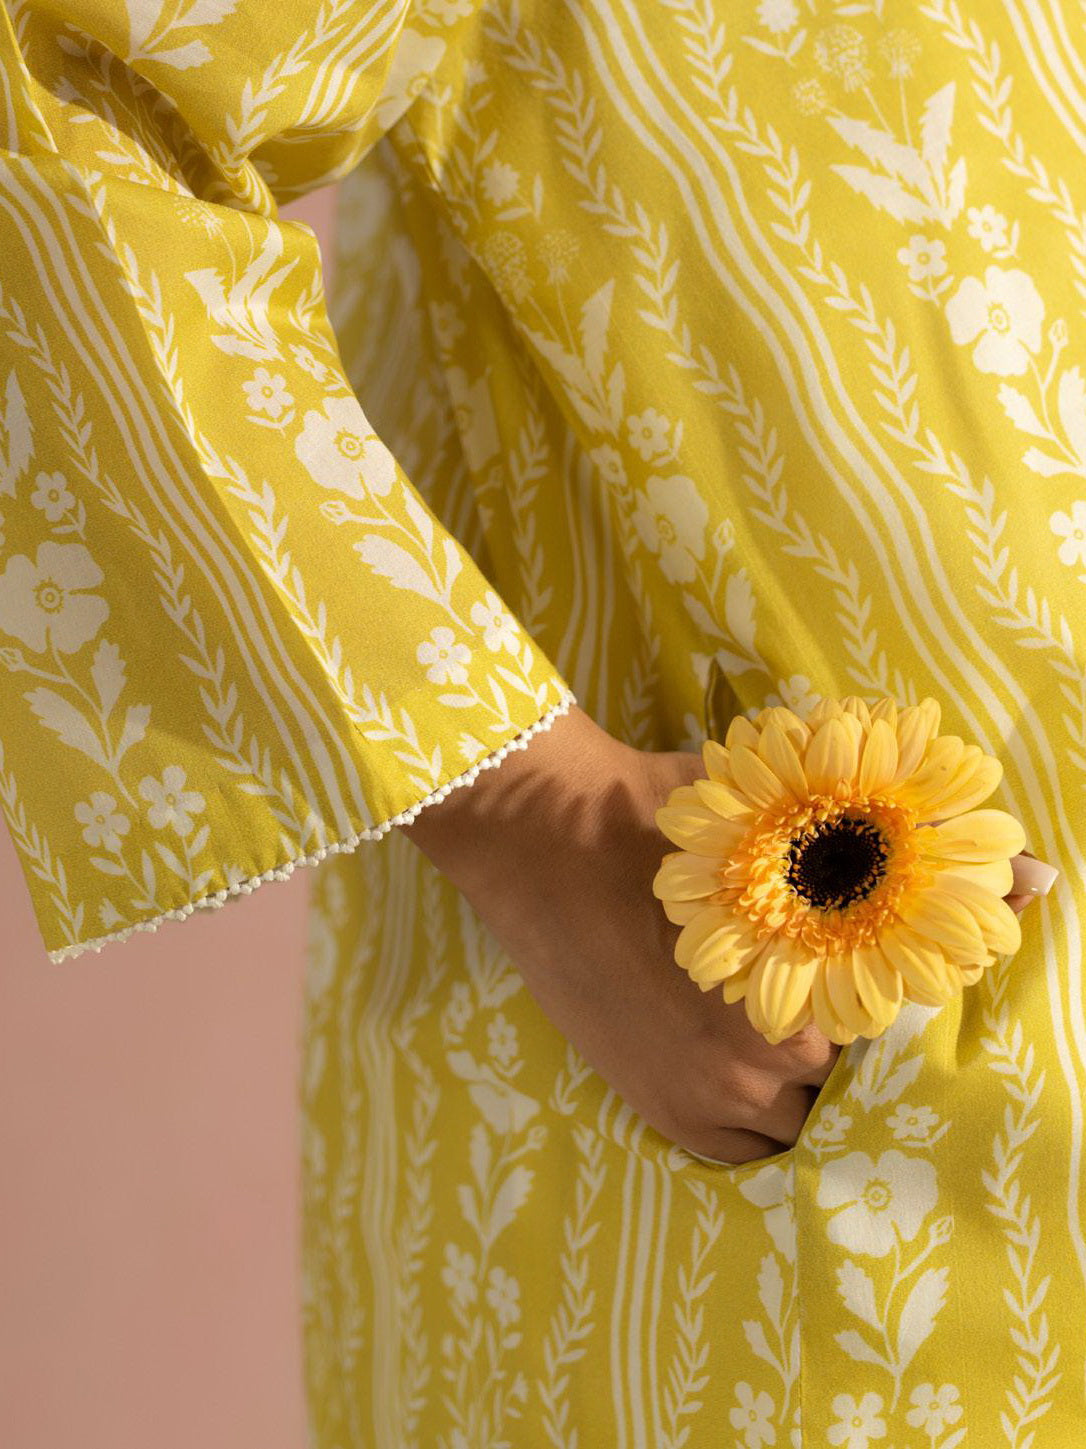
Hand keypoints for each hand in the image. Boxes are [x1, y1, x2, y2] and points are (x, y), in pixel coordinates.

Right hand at [398, 705, 1042, 1164]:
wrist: (545, 840)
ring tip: (773, 1020)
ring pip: (807, 1118)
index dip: (895, 995)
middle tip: (815, 989)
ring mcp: (713, 1097)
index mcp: (817, 988)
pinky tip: (741, 1058)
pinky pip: (745, 1147)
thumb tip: (1045, 876)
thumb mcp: (797, 820)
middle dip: (853, 1040)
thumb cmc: (674, 821)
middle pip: (857, 1075)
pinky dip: (758, 1114)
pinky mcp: (664, 1112)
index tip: (868, 973)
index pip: (906, 1025)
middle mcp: (773, 1063)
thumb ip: (920, 861)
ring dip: (806, 1083)